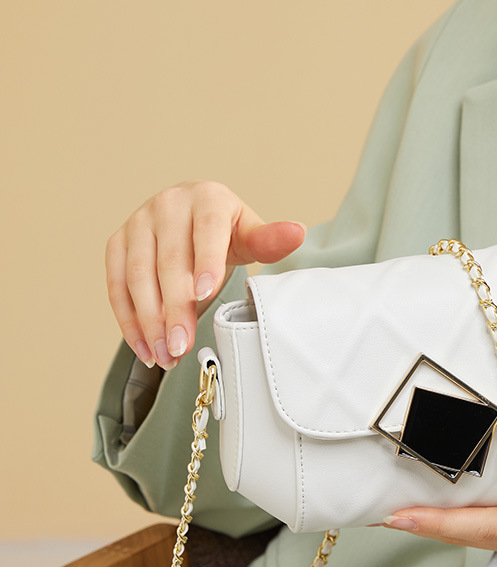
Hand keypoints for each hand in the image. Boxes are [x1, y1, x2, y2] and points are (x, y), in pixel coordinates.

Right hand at [106, 181, 305, 368]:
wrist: (192, 218)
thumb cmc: (226, 232)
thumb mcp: (250, 235)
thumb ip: (270, 241)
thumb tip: (296, 233)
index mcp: (207, 199)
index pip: (207, 231)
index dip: (206, 262)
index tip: (205, 295)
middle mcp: (168, 205)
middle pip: (169, 261)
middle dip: (175, 308)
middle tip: (182, 344)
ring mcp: (138, 222)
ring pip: (138, 275)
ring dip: (149, 320)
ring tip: (165, 355)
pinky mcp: (118, 242)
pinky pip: (117, 284)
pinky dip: (129, 320)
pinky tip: (145, 348)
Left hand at [381, 474, 496, 566]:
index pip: (482, 529)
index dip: (436, 523)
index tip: (392, 518)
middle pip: (472, 531)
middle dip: (427, 522)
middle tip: (382, 511)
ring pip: (487, 529)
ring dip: (448, 518)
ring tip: (414, 501)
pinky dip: (480, 514)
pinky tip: (475, 500)